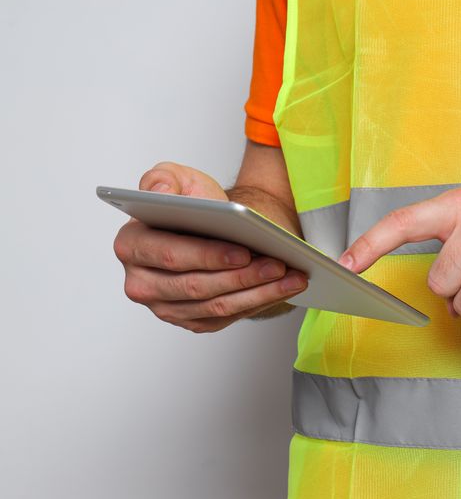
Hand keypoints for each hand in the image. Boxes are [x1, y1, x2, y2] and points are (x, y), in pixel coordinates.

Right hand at [113, 162, 307, 333]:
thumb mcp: (176, 178)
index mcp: (131, 245)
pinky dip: (260, 302)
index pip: (170, 256)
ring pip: (216, 306)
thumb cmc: (192, 203)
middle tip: (278, 265)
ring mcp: (165, 306)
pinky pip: (227, 317)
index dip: (209, 256)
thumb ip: (162, 178)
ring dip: (259, 293)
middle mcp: (141, 282)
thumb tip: (158, 191)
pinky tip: (284, 288)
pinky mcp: (190, 320)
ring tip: (291, 277)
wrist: (210, 225)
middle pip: (196, 286)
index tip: (244, 251)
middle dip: (242, 277)